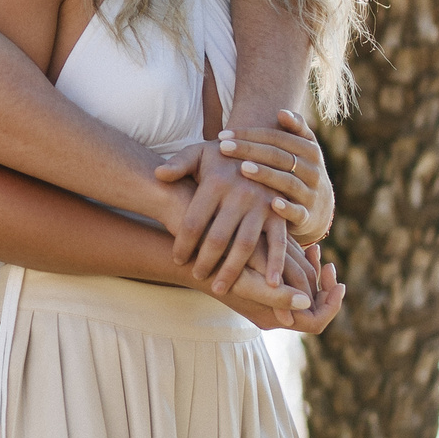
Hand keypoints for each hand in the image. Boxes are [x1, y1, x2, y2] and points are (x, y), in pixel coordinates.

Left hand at [154, 144, 284, 289]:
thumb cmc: (222, 156)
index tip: (177, 260)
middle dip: (205, 262)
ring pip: (245, 245)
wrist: (262, 148)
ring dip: (232, 270)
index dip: (183, 244)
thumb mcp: (199, 153)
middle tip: (196, 276)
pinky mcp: (279, 214)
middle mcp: (240, 194)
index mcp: (216, 182)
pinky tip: (268, 285)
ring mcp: (262, 205)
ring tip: (219, 289)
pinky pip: (278, 243)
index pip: (194, 222)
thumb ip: (178, 163)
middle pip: (218, 238)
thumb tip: (159, 174)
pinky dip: (276, 264)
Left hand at [215, 110, 334, 243]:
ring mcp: (311, 194)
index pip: (277, 137)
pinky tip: (272, 203)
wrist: (319, 210)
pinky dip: (287, 208)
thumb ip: (295, 129)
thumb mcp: (303, 150)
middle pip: (280, 156)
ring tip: (243, 169)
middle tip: (223, 147)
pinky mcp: (307, 217)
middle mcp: (312, 170)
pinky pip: (298, 212)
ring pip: (288, 182)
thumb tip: (281, 112)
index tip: (223, 134)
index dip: (250, 134)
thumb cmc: (299, 172)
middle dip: (250, 150)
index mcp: (309, 150)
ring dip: (266, 174)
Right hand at [219, 240, 342, 334]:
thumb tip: (307, 302)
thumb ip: (277, 297)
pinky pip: (292, 279)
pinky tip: (306, 248)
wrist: (195, 252)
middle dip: (325, 286)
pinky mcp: (264, 281)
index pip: (315, 322)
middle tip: (329, 263)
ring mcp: (268, 297)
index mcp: (271, 318)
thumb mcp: (247, 282)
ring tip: (317, 251)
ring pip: (304, 291)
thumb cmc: (218, 267)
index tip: (337, 280)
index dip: (331, 304)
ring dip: (315, 273)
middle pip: (312, 307)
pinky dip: (303, 265)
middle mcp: (272, 312)